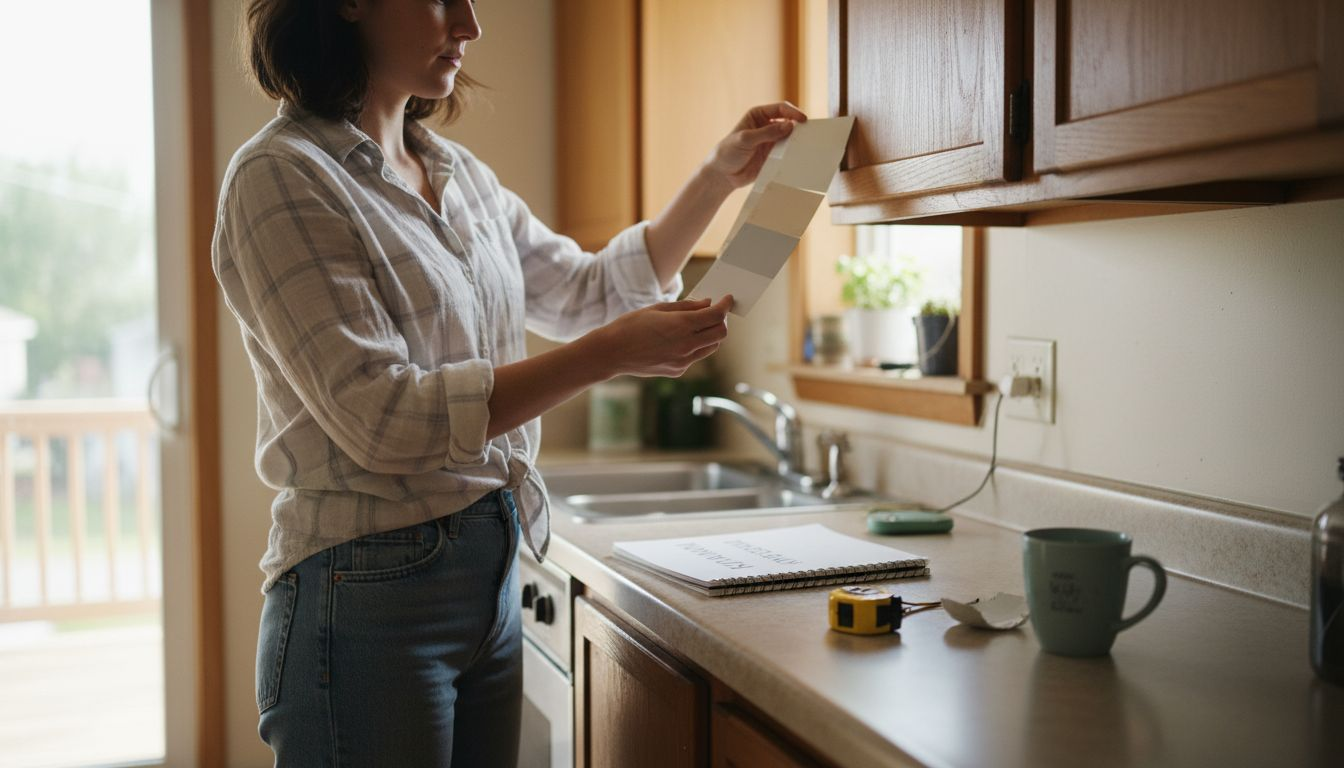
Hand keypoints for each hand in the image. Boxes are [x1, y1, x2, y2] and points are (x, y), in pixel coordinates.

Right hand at [585, 296, 731, 377]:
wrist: (612, 352)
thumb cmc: (631, 325)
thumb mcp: (658, 308)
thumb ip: (687, 307)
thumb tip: (708, 304)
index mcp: (681, 325)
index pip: (717, 316)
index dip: (725, 305)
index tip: (727, 299)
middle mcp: (686, 345)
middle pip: (721, 333)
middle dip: (721, 321)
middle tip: (713, 312)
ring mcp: (683, 361)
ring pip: (711, 347)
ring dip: (709, 335)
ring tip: (695, 325)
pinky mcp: (678, 370)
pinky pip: (695, 356)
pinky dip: (694, 346)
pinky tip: (677, 340)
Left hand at [704, 102, 808, 189]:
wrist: (722, 175)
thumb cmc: (728, 152)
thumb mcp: (745, 139)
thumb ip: (767, 133)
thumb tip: (789, 125)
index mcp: (758, 115)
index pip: (780, 109)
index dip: (793, 113)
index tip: (803, 121)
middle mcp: (766, 126)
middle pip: (788, 122)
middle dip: (798, 127)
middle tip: (809, 133)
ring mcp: (770, 141)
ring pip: (789, 138)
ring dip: (797, 141)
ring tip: (804, 146)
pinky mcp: (773, 156)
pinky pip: (787, 153)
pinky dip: (793, 154)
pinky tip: (797, 157)